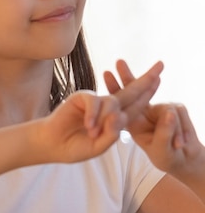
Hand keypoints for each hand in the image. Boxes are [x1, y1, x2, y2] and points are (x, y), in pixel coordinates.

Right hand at [38, 60, 162, 163]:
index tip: (160, 79)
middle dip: (146, 79)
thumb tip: (119, 116)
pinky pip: (95, 101)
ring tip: (93, 133)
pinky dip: (94, 114)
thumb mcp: (99, 146)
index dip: (148, 93)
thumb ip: (111, 134)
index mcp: (115, 119)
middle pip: (131, 91)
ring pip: (112, 102)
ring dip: (106, 118)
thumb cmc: (75, 147)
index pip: (136, 105)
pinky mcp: (81, 97)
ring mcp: (95, 101)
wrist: (52, 145)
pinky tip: (88, 126)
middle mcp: (108, 107)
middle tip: (161, 65)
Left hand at [104, 60, 203, 174]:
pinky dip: (182, 133)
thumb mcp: (161, 149)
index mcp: (135, 120)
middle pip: (136, 90)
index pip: (123, 102)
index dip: (115, 88)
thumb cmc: (167, 156)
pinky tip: (181, 144)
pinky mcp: (177, 109)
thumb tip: (169, 113)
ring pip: (168, 109)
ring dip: (172, 131)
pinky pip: (179, 114)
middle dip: (129, 76)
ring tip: (177, 145)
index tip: (106, 73)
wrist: (185, 158)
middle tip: (118, 62)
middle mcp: (146, 110)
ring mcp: (162, 108)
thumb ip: (164, 132)